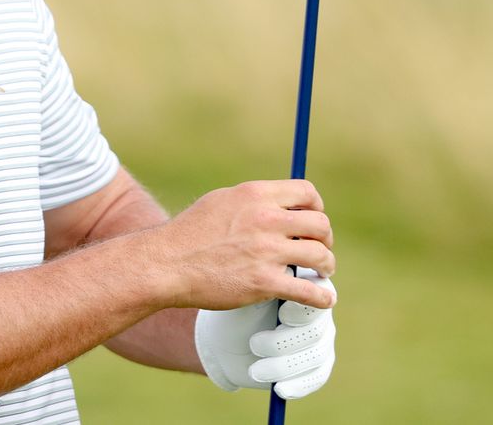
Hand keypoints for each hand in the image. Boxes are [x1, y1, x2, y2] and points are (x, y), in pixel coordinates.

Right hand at [154, 180, 334, 309]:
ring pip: (320, 256)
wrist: (166, 264)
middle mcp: (265, 219)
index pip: (307, 193)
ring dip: (326, 266)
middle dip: (325, 239)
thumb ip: (253, 201)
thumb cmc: (190, 233)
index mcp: (255, 195)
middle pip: (320, 225)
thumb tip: (280, 202)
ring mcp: (266, 251)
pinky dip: (322, 297)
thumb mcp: (221, 201)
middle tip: (319, 250)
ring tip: (321, 272)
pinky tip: (323, 299)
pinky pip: (309, 291)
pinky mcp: (264, 283)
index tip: (313, 222)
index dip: (316, 208)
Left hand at [195, 269, 335, 399]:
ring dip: (284, 365)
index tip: (282, 314)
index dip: (304, 307)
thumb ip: (267, 286)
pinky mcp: (316, 364)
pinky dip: (299, 384)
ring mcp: (320, 339)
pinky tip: (280, 389)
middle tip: (255, 344)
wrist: (222, 337)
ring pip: (316, 355)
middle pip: (317, 329)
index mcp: (305, 286)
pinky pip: (317, 376)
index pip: (320, 294)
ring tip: (256, 369)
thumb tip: (288, 276)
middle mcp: (318, 313)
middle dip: (284, 341)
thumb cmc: (234, 307)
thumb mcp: (244, 294)